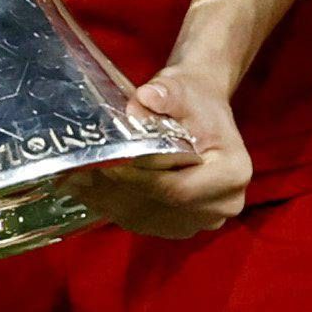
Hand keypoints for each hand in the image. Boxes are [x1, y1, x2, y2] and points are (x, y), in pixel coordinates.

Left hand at [71, 67, 250, 238]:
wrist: (202, 111)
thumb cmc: (194, 99)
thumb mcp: (181, 87)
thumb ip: (165, 93)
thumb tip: (143, 99)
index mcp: (232, 173)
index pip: (178, 188)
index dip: (139, 180)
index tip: (106, 165)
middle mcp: (225, 203)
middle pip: (163, 207)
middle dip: (119, 192)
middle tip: (81, 175)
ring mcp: (206, 219)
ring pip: (151, 219)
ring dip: (112, 204)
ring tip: (79, 184)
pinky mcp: (185, 224)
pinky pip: (148, 223)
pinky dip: (119, 209)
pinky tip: (92, 192)